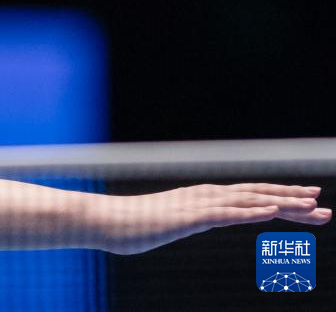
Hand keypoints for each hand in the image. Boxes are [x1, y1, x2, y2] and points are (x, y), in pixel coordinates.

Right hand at [91, 183, 330, 254]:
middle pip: (257, 196)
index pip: (250, 196)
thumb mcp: (169, 224)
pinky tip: (271, 212)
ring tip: (312, 207)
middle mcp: (206, 196)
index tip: (310, 201)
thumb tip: (190, 222)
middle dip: (293, 200)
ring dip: (282, 204)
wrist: (105, 220)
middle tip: (325, 206)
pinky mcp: (189, 218)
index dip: (281, 197)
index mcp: (203, 198)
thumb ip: (185, 221)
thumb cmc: (132, 224)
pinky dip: (251, 211)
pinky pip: (226, 215)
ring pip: (249, 202)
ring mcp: (198, 205)